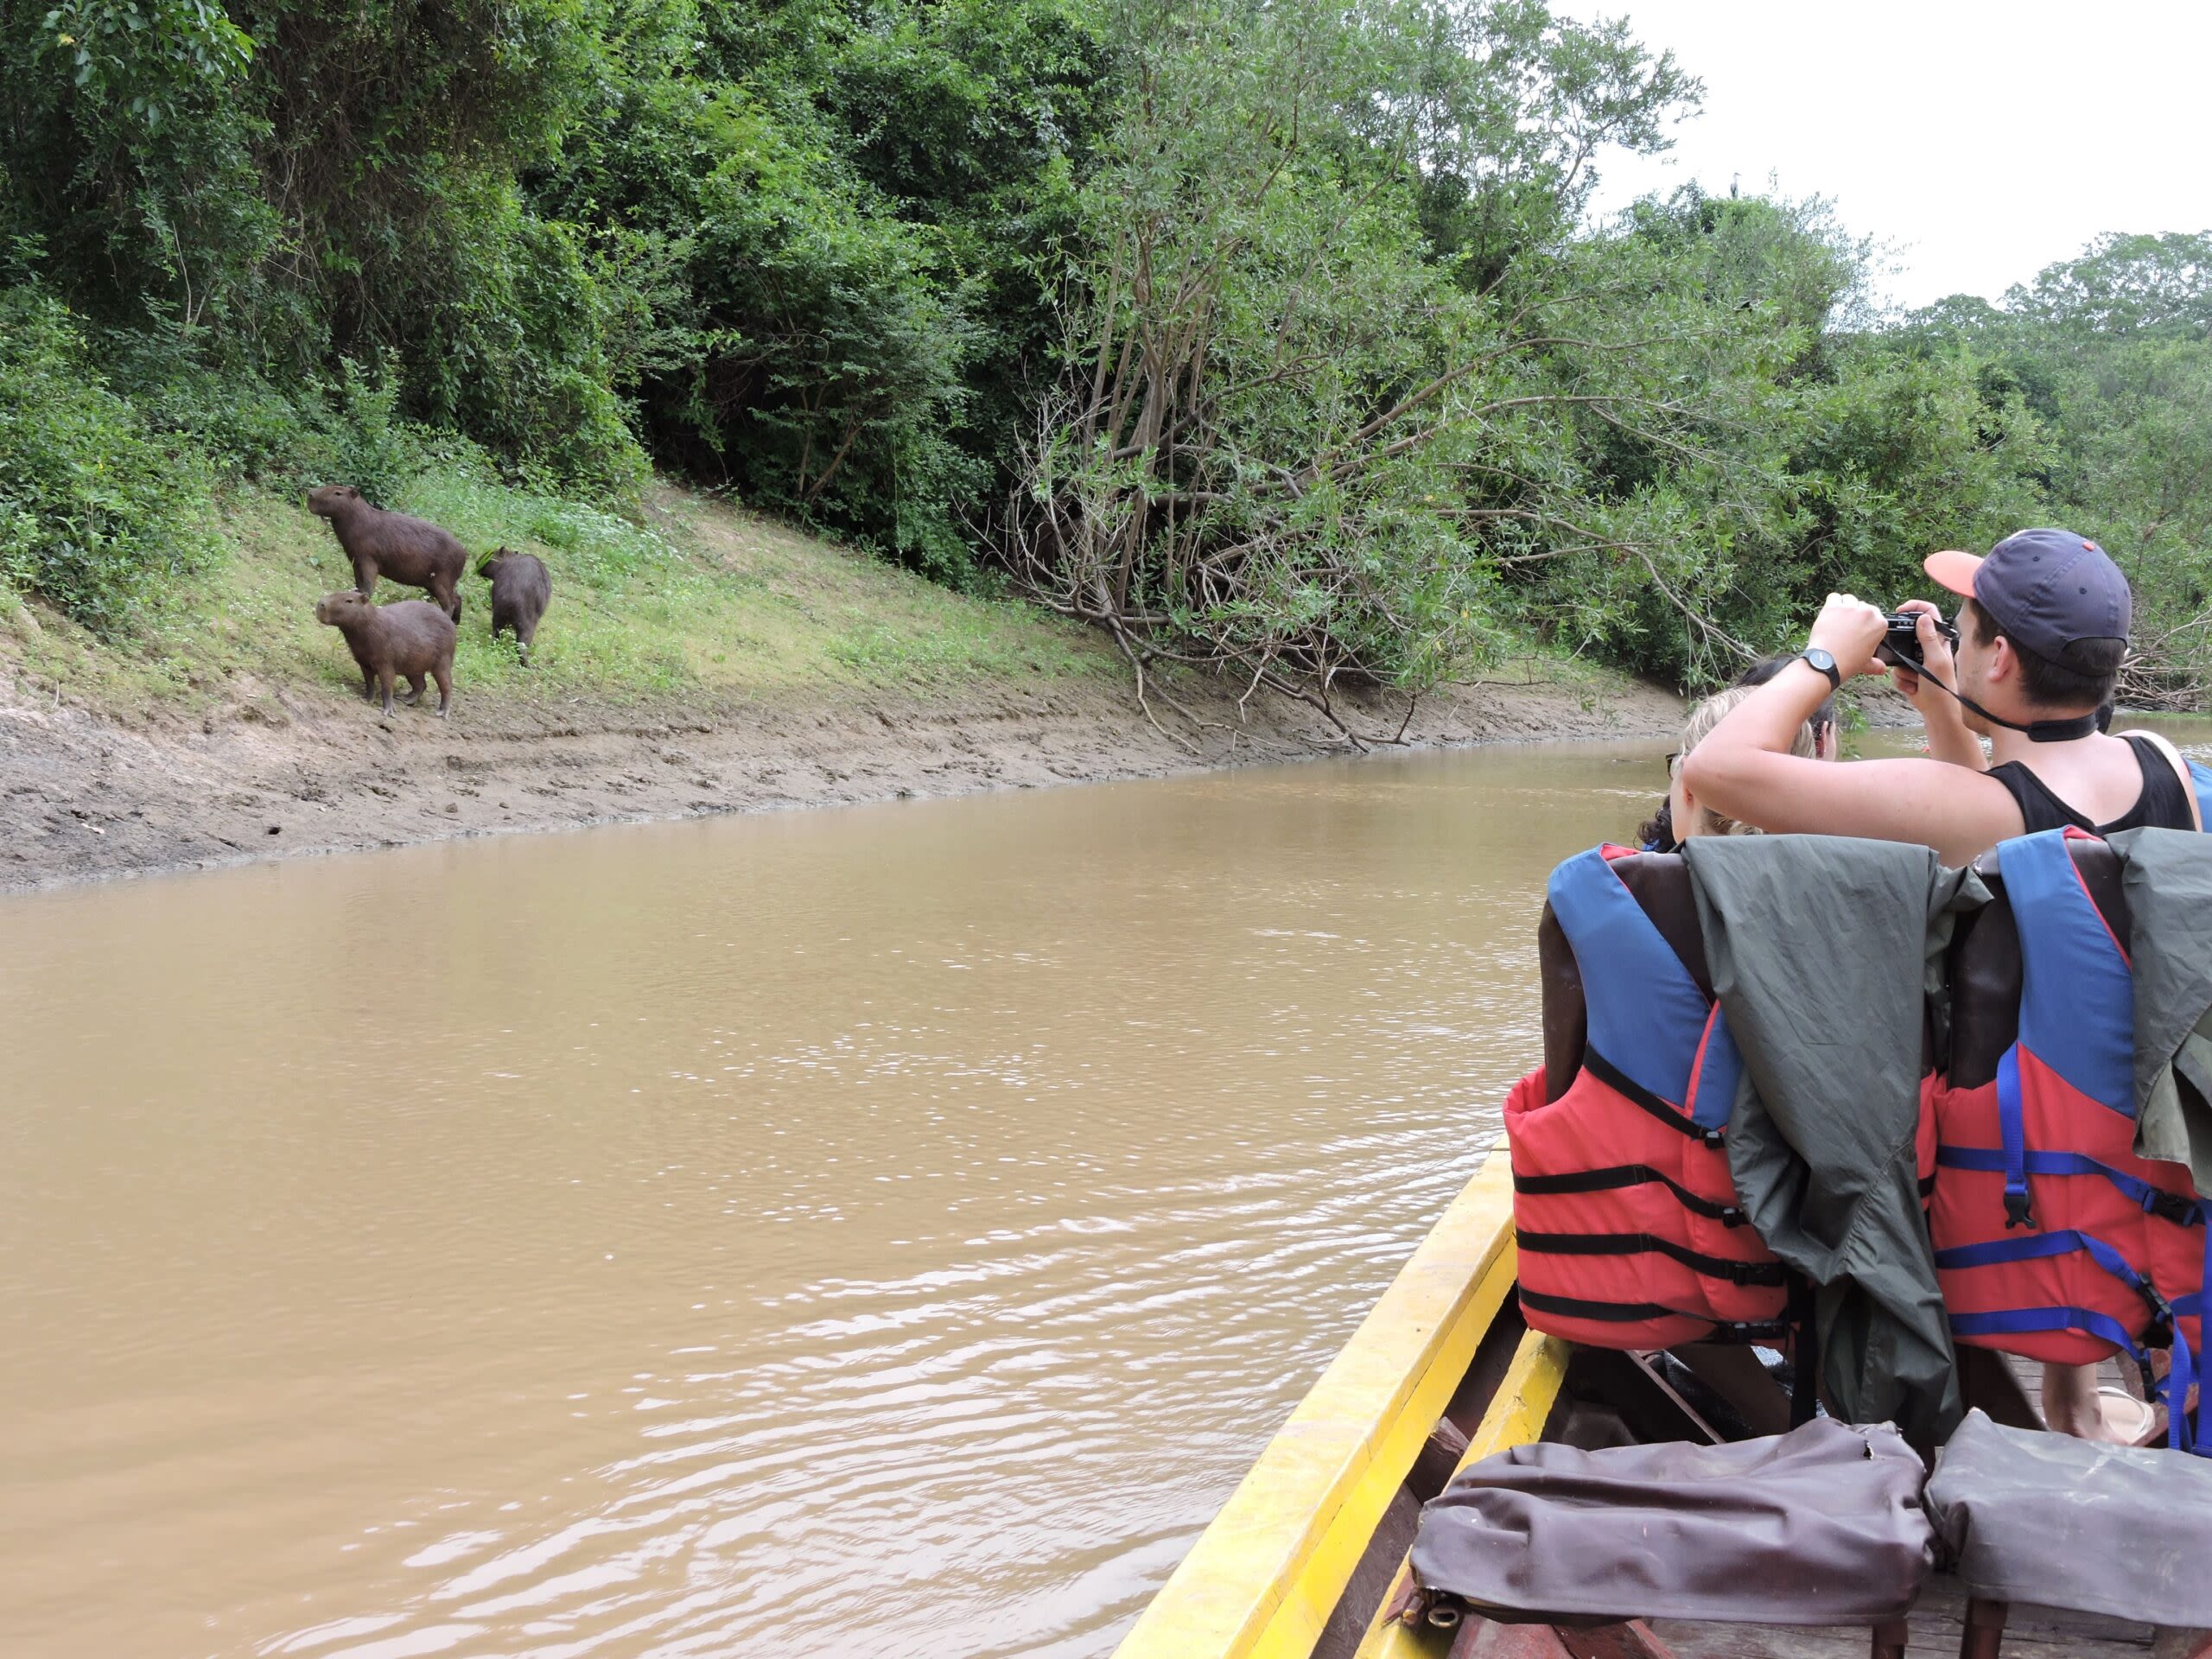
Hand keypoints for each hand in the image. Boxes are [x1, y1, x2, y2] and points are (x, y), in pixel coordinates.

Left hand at [1806, 592, 1886, 679]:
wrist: (1827, 662)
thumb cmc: (1847, 663)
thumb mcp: (1867, 664)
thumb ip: (1876, 664)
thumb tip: (1882, 669)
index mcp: (1880, 624)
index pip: (1874, 614)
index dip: (1864, 621)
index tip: (1857, 629)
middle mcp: (1868, 613)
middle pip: (1862, 605)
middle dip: (1855, 614)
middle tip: (1845, 627)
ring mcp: (1850, 608)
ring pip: (1849, 599)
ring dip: (1844, 606)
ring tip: (1837, 621)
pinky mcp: (1833, 606)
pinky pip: (1834, 597)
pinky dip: (1831, 603)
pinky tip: (1829, 614)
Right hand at [1887, 599, 1960, 714]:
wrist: (1937, 712)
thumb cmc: (1942, 687)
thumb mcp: (1935, 660)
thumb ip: (1928, 639)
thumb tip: (1922, 617)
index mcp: (1939, 640)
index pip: (1929, 613)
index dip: (1915, 607)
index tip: (1900, 611)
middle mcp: (1928, 647)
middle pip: (1907, 635)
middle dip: (1902, 650)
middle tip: (1907, 662)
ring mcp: (1918, 661)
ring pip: (1898, 655)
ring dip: (1902, 670)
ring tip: (1914, 680)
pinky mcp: (1909, 673)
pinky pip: (1896, 671)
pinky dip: (1901, 681)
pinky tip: (1913, 687)